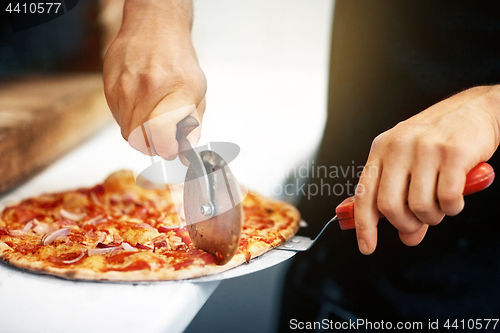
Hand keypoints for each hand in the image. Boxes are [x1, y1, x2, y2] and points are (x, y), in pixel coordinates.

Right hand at [103, 0, 205, 158]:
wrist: (155, 27)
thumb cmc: (178, 59)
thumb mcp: (197, 92)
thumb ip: (192, 126)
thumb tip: (184, 154)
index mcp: (176, 91)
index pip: (162, 136)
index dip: (166, 150)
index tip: (171, 149)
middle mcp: (147, 88)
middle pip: (140, 139)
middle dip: (153, 145)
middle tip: (163, 137)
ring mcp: (124, 87)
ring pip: (126, 131)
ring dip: (140, 133)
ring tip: (153, 115)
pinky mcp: (108, 86)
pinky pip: (117, 118)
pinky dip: (129, 119)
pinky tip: (140, 104)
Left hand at [354, 85, 499, 253]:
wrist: (476, 109)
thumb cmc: (439, 142)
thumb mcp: (411, 165)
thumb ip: (404, 201)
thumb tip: (407, 238)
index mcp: (381, 149)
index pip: (363, 194)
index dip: (363, 225)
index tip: (366, 248)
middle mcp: (398, 147)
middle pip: (389, 206)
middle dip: (405, 224)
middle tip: (419, 224)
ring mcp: (425, 148)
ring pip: (419, 206)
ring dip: (433, 217)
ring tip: (441, 205)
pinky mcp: (453, 153)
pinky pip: (447, 199)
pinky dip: (453, 208)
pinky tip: (456, 198)